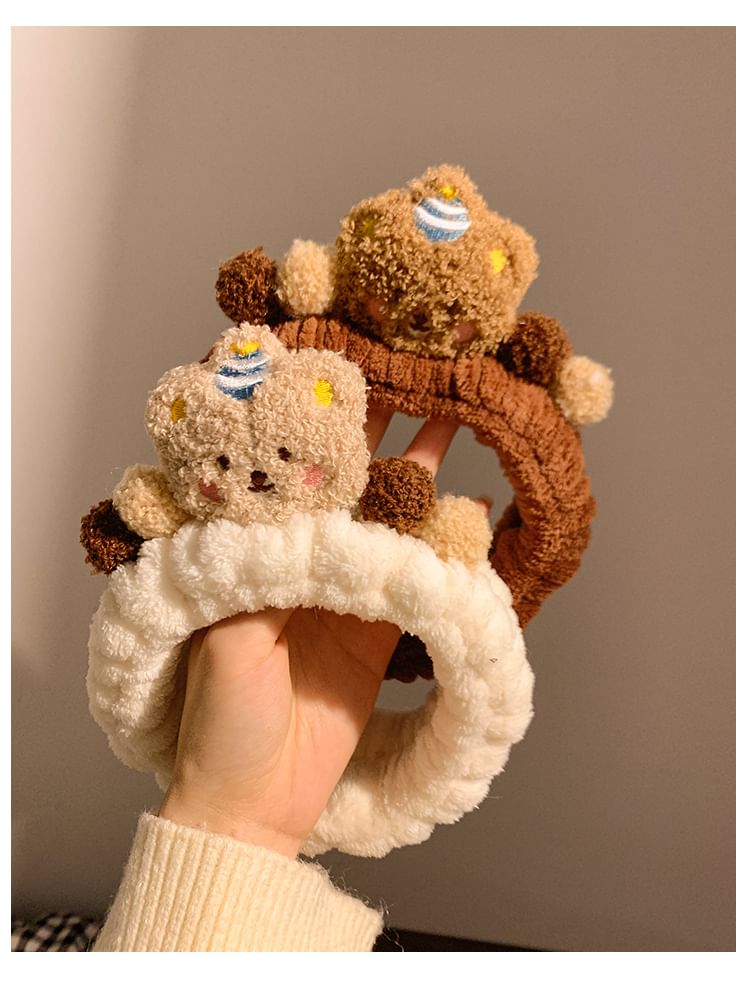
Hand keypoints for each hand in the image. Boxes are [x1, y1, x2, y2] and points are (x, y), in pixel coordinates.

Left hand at [159, 408, 459, 857]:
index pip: (287, 476)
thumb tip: (309, 507)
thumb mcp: (227, 642)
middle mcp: (296, 563)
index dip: (314, 430)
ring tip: (450, 420)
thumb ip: (267, 576)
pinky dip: (447, 543)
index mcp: (248, 556)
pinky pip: (416, 576)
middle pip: (343, 487)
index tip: (343, 377)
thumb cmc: (219, 721)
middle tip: (412, 380)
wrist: (255, 802)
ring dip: (418, 475)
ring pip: (386, 521)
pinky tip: (473, 506)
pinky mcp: (377, 630)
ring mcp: (341, 594)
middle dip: (375, 434)